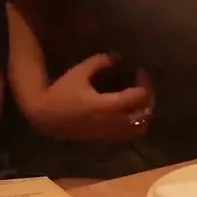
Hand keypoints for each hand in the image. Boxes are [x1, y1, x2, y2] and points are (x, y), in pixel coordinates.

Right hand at [27, 53, 154, 142]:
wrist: (46, 116)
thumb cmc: (61, 91)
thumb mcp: (79, 71)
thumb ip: (100, 62)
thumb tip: (117, 57)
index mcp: (106, 105)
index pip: (137, 97)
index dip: (144, 83)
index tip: (139, 71)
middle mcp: (111, 122)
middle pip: (144, 115)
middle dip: (149, 99)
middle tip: (144, 85)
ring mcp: (109, 133)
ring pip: (140, 128)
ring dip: (145, 113)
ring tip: (140, 99)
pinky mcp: (105, 138)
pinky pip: (129, 134)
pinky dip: (136, 123)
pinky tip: (129, 110)